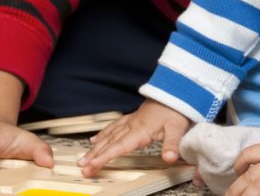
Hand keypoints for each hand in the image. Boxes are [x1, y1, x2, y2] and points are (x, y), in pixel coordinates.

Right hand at [77, 100, 191, 176]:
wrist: (175, 91)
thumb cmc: (176, 110)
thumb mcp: (177, 128)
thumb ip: (172, 144)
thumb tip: (169, 158)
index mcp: (140, 130)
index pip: (118, 147)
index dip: (103, 158)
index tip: (92, 166)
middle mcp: (132, 126)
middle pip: (109, 143)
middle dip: (94, 156)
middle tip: (82, 167)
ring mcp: (131, 121)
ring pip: (108, 136)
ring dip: (95, 147)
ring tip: (84, 157)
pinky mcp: (132, 118)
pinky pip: (113, 127)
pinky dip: (102, 134)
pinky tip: (95, 139)